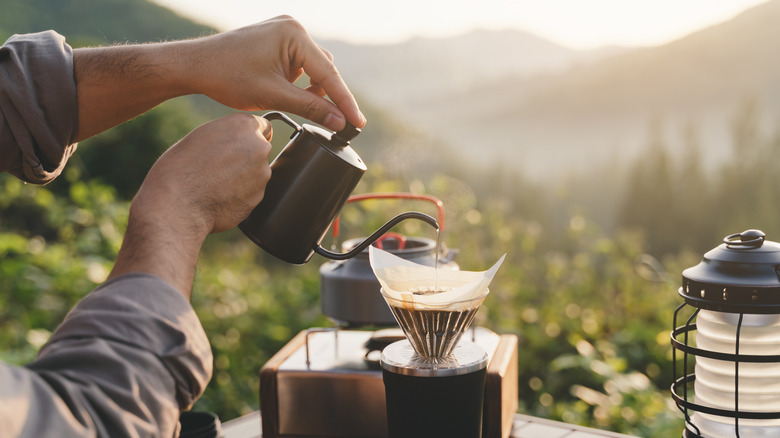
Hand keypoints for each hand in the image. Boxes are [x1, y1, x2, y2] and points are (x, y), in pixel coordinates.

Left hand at [73, 16, 364, 140]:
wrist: (195, 66)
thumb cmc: (227, 76)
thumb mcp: (273, 96)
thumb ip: (310, 108)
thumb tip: (339, 121)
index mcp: (294, 34)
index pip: (328, 74)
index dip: (345, 102)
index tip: (358, 124)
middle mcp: (293, 28)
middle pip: (324, 69)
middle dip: (328, 97)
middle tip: (336, 125)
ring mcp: (284, 33)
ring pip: (312, 68)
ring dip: (312, 91)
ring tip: (307, 112)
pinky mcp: (276, 42)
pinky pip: (299, 65)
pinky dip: (299, 84)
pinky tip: (292, 97)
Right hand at [107, 114, 272, 295]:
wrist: (171, 212)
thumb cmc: (174, 174)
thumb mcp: (196, 141)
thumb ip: (225, 137)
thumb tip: (247, 139)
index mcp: (241, 126)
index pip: (260, 125)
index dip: (244, 137)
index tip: (230, 147)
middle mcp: (258, 149)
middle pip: (261, 149)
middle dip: (246, 158)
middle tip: (217, 169)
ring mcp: (261, 176)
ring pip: (258, 173)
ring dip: (244, 178)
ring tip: (212, 186)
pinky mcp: (258, 199)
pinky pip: (253, 194)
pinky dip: (240, 196)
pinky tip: (217, 200)